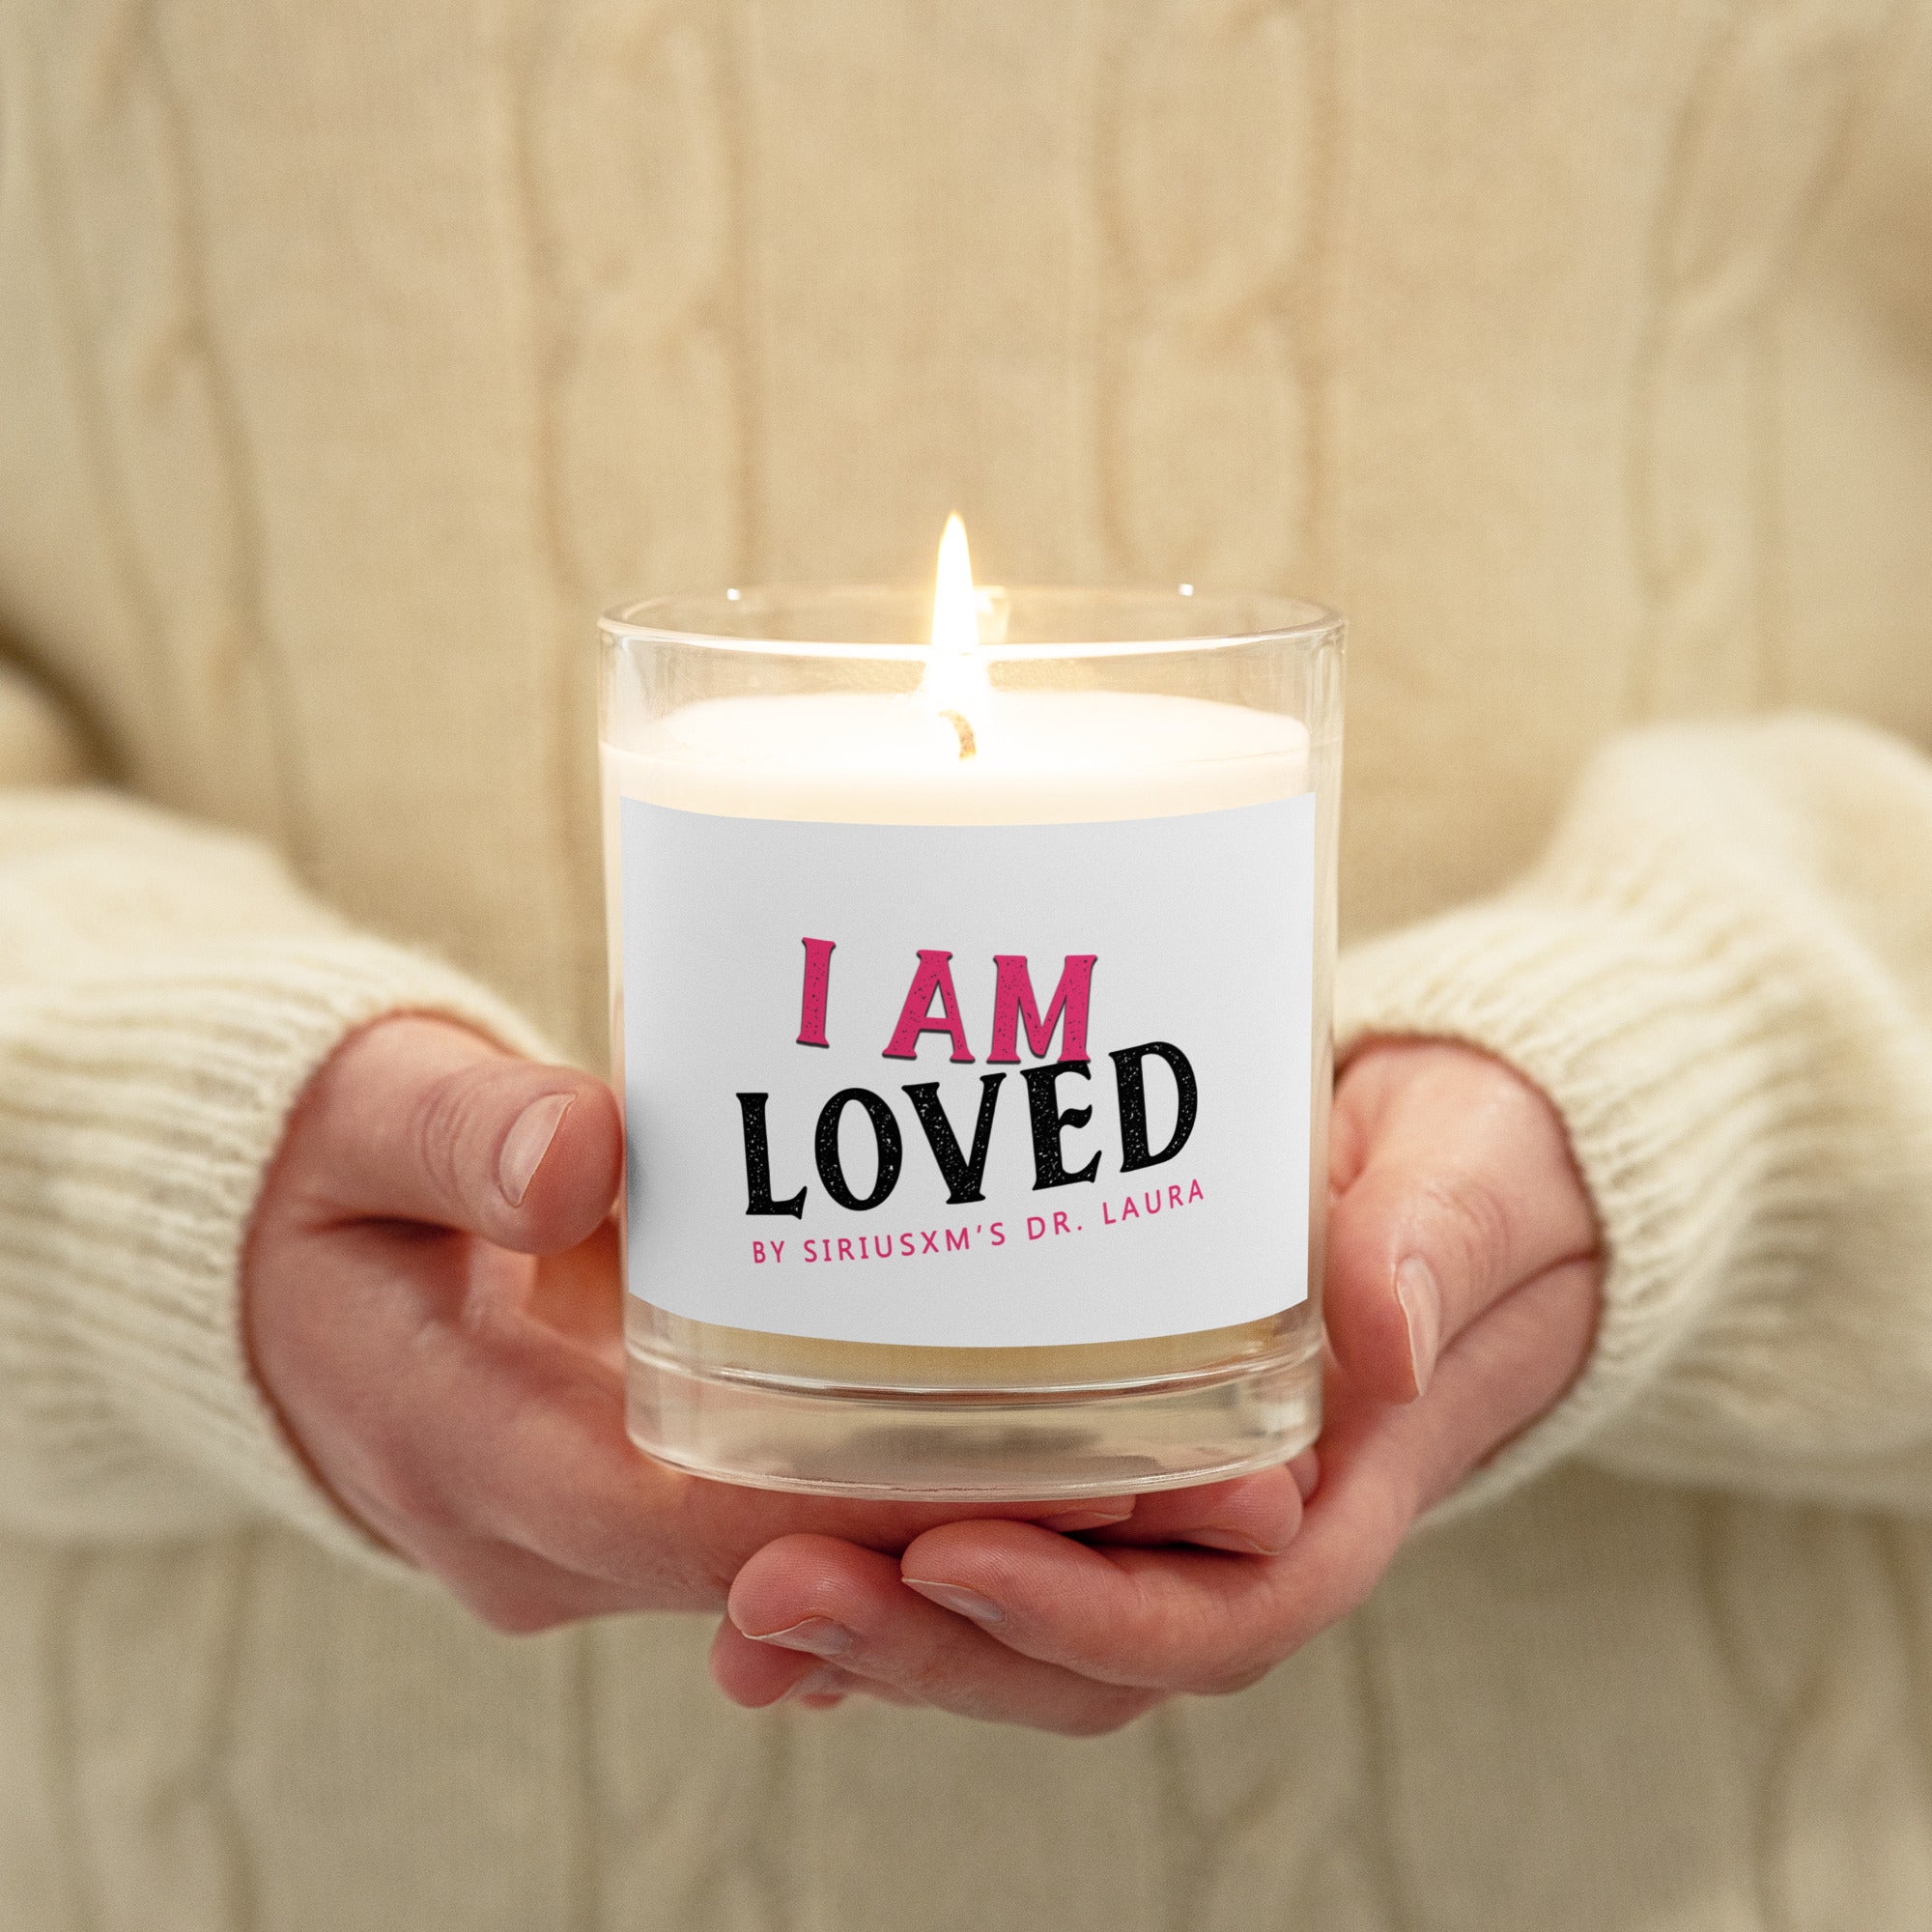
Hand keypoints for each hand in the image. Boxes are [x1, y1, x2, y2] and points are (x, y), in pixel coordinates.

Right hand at [243, 1016, 1302, 1634]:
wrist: (279, 1269)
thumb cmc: (324, 1181)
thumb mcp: (368, 1120)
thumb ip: (462, 1130)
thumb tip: (579, 1151)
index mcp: (480, 1457)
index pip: (720, 1526)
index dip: (905, 1509)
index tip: (1078, 1461)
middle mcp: (555, 1542)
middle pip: (809, 1571)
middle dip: (1002, 1537)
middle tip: (1210, 1470)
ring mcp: (604, 1542)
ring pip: (822, 1574)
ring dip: (990, 1535)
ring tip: (1189, 1460)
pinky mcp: (644, 1507)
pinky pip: (800, 1532)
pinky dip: (919, 1505)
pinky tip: (1055, 1440)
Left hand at [710, 1039, 1601, 1730]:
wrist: (1456, 1177)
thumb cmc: (1471, 1179)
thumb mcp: (1468, 1184)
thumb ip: (1433, 1244)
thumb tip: (1384, 1326)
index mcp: (1338, 1496)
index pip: (1216, 1615)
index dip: (1083, 1616)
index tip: (951, 1556)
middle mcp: (1238, 1536)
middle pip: (1081, 1654)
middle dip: (929, 1644)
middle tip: (773, 1590)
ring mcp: (1162, 1512)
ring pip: (1016, 1625)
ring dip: (879, 1631)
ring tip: (740, 1602)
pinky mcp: (1098, 1459)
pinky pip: (990, 1544)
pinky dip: (885, 1574)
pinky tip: (766, 1557)